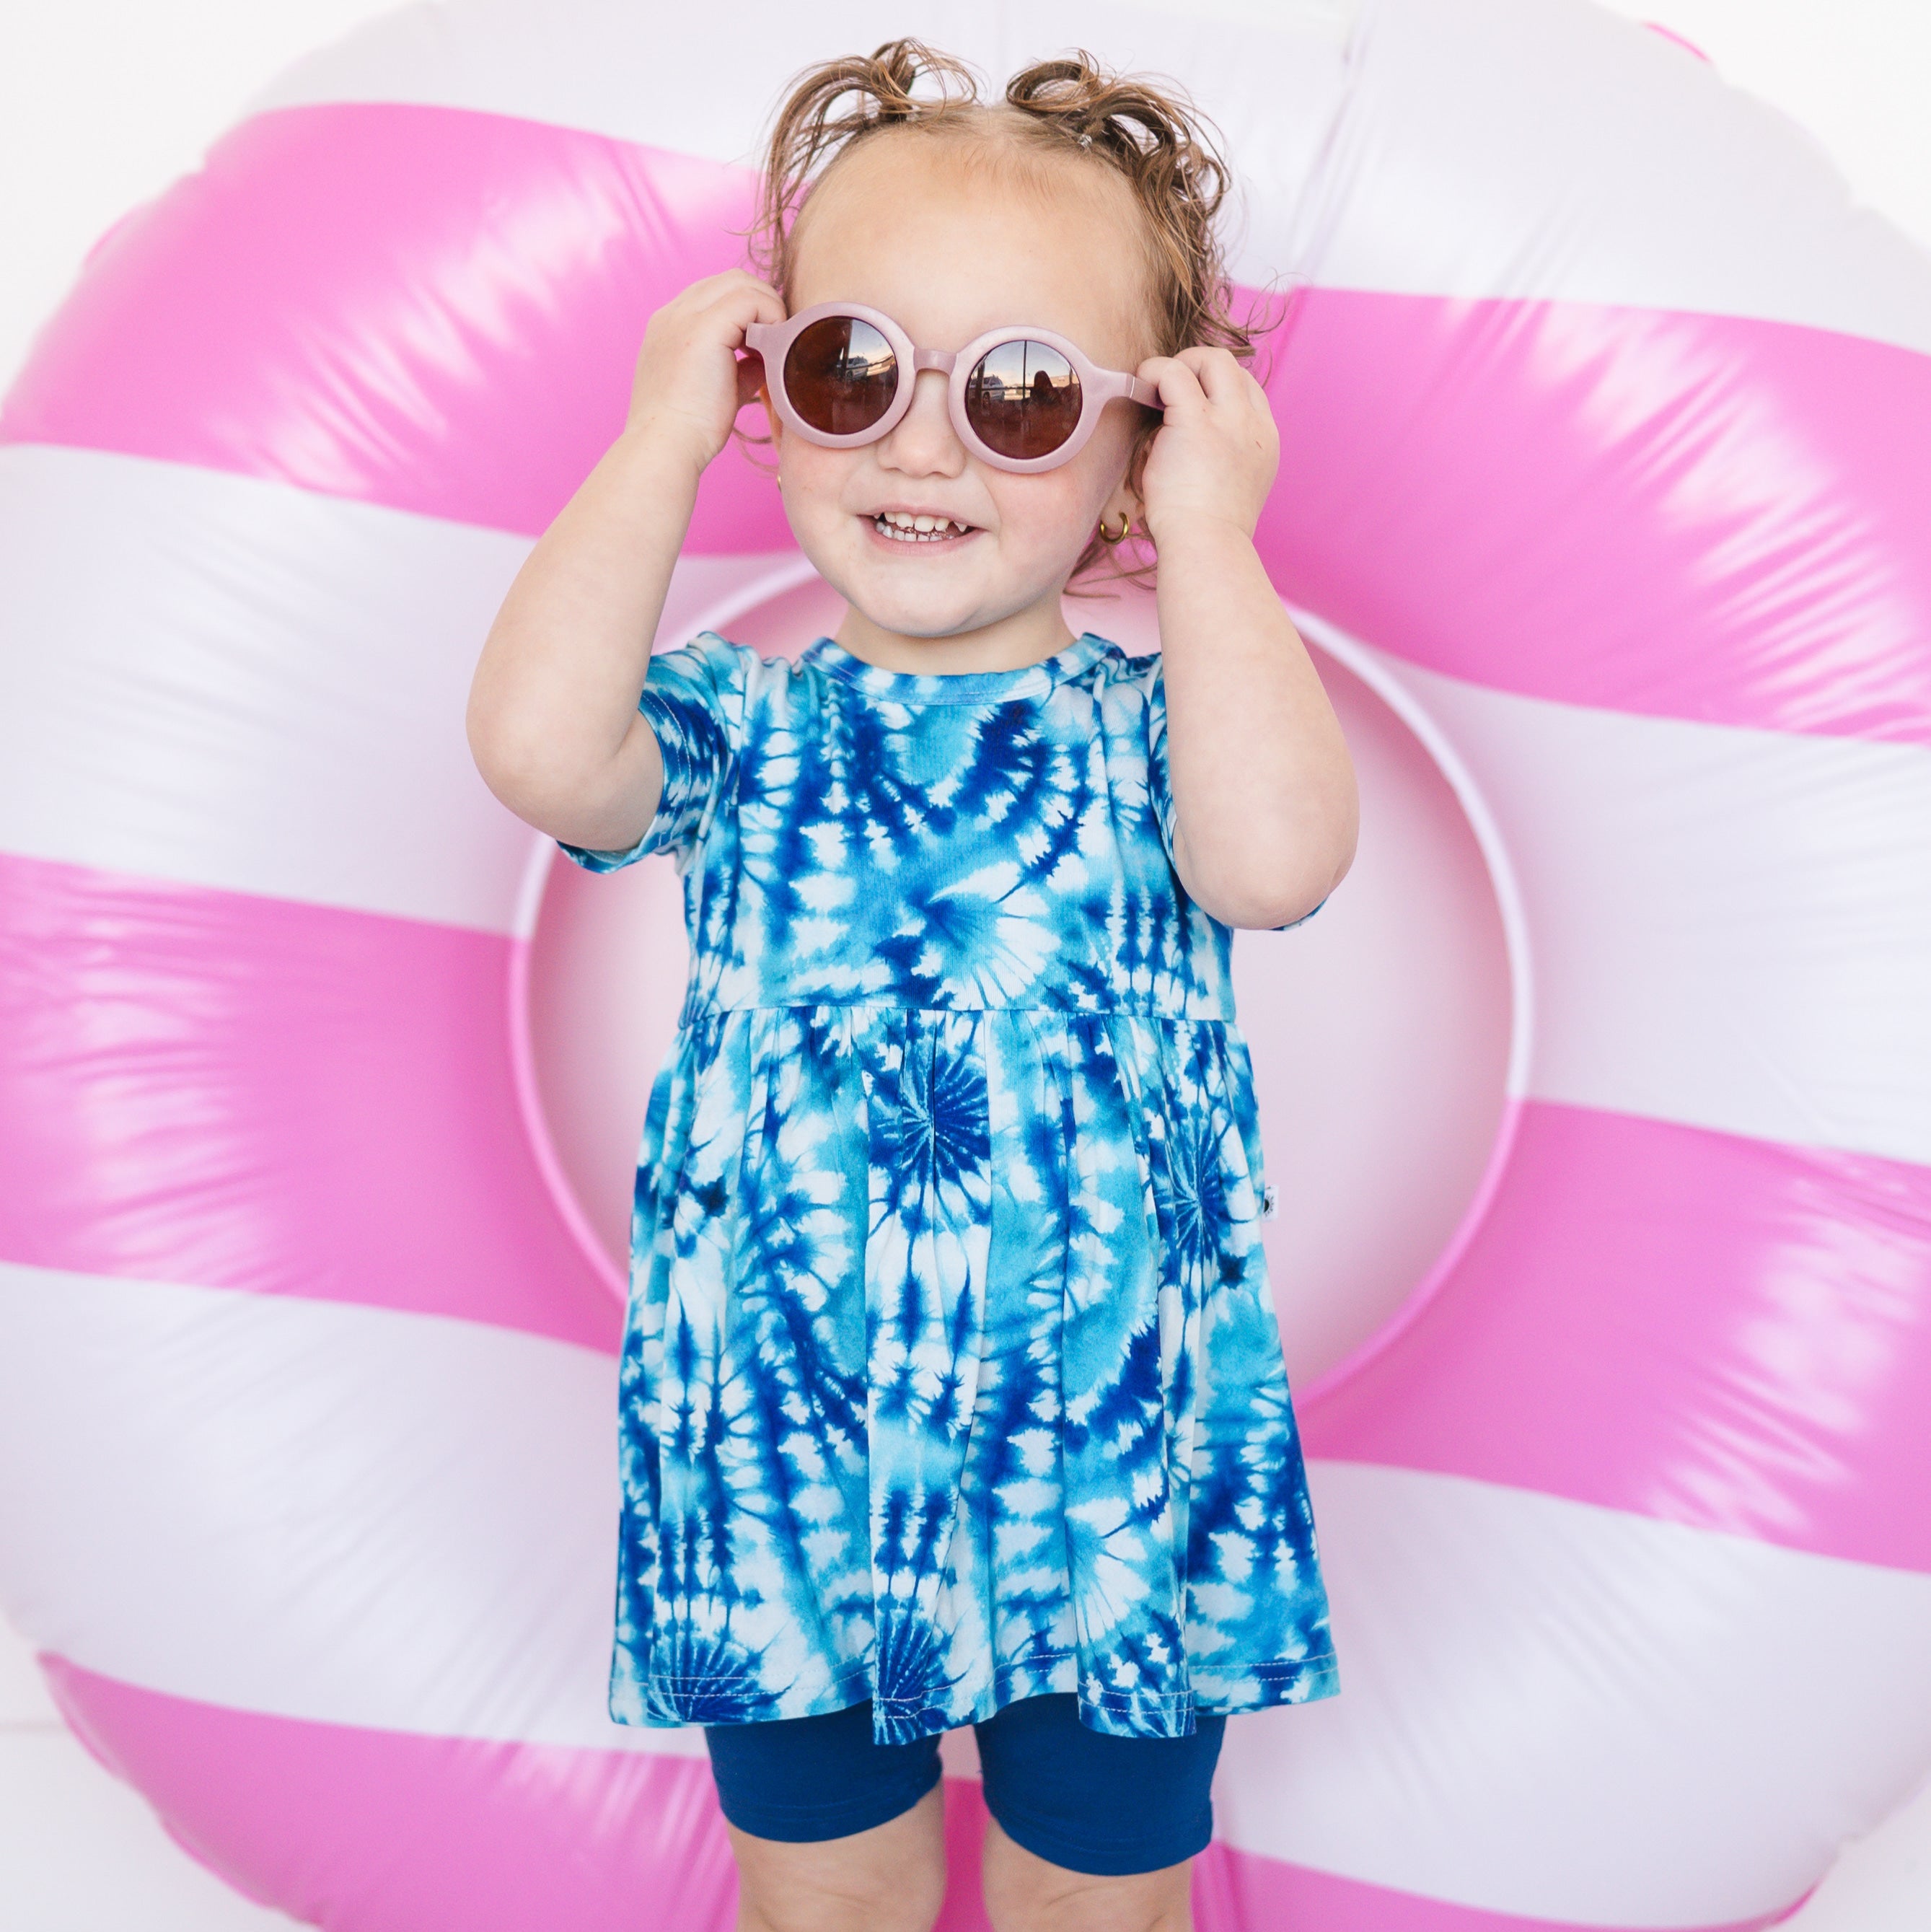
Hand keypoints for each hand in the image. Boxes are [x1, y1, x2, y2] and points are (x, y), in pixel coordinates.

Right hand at [624, 269, 786, 468]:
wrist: (665, 447)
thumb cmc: (688, 431)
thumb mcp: (715, 391)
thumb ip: (738, 370)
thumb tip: (763, 363)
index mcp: (669, 328)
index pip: (715, 294)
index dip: (748, 311)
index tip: (763, 345)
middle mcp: (673, 314)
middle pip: (730, 279)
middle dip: (761, 302)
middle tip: (776, 340)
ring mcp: (684, 316)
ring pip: (741, 282)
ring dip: (768, 308)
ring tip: (774, 345)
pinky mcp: (703, 327)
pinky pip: (750, 300)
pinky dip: (770, 317)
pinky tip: (771, 349)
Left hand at [1132, 346, 1279, 544]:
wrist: (1208, 547)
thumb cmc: (1209, 534)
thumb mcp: (1233, 491)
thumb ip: (1223, 461)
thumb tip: (1189, 448)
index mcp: (1265, 442)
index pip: (1248, 389)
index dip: (1217, 386)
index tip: (1192, 399)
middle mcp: (1252, 425)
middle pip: (1232, 366)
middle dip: (1198, 365)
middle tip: (1169, 387)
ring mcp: (1229, 420)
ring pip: (1211, 360)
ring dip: (1179, 364)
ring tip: (1154, 385)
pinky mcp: (1196, 422)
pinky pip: (1174, 374)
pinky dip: (1154, 371)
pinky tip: (1141, 383)